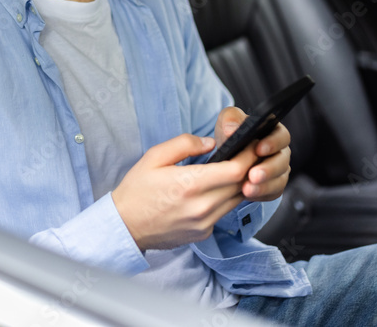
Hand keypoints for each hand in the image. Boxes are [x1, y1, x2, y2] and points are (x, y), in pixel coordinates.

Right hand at [112, 134, 257, 250]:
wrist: (125, 226)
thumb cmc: (137, 189)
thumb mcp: (154, 156)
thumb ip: (185, 144)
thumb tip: (211, 142)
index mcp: (190, 184)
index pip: (236, 170)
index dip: (248, 156)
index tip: (250, 145)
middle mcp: (202, 207)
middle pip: (242, 185)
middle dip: (249, 168)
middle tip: (247, 153)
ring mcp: (204, 223)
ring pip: (237, 200)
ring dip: (240, 184)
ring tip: (234, 169)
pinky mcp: (203, 233)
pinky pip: (224, 213)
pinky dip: (225, 199)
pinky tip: (216, 189)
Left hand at [214, 106, 291, 201]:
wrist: (228, 154)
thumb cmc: (231, 133)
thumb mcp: (228, 120)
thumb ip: (231, 120)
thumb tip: (231, 130)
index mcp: (273, 131)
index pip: (282, 136)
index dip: (273, 143)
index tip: (259, 149)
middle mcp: (280, 151)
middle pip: (282, 161)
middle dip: (268, 169)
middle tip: (253, 175)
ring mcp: (279, 170)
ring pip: (279, 180)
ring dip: (264, 186)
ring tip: (247, 189)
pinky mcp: (273, 185)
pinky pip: (272, 192)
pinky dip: (261, 194)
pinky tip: (248, 195)